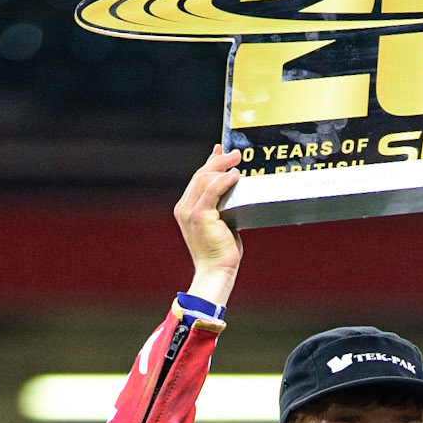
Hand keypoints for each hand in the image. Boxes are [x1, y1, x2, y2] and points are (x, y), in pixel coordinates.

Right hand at [173, 144, 244, 308]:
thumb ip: (222, 205)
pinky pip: (212, 190)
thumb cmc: (221, 253)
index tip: (221, 151)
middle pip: (200, 175)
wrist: (216, 272)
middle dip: (218, 160)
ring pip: (204, 179)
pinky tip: (235, 175)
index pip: (197, 179)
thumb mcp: (221, 223)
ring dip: (222, 166)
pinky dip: (224, 180)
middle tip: (236, 154)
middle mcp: (184, 208)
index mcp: (186, 209)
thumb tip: (232, 187)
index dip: (210, 162)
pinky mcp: (199, 215)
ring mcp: (189, 211)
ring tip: (237, 162)